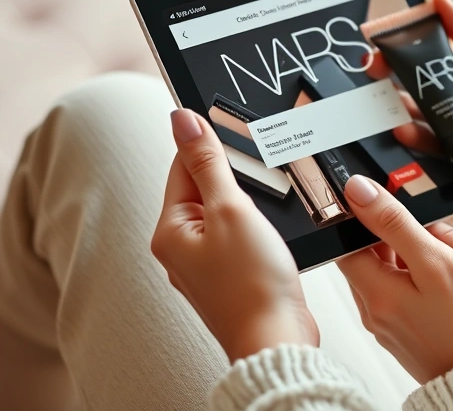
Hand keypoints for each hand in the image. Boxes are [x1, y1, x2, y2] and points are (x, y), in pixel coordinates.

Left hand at [152, 109, 318, 360]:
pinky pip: (239, 235)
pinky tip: (273, 233)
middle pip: (204, 188)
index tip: (236, 127)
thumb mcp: (231, 209)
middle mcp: (181, 248)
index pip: (183, 166)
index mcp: (170, 230)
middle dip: (235, 177)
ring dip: (249, 203)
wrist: (277, 338)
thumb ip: (209, 163)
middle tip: (262, 179)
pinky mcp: (231, 275)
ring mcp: (205, 264)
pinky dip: (257, 226)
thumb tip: (183, 119)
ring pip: (225, 212)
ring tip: (268, 214)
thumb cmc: (252, 284)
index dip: (211, 144)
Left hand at [337, 175, 452, 382]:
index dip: (369, 199)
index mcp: (421, 279)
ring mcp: (381, 323)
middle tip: (385, 214)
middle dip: (366, 229)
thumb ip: (447, 234)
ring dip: (373, 253)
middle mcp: (390, 303)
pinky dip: (381, 276)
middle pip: (355, 252)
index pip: (381, 227)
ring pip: (359, 273)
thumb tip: (421, 216)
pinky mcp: (382, 336)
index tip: (360, 185)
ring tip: (406, 244)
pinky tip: (412, 272)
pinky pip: (370, 294)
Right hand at [365, 0, 452, 263]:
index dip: (400, 60)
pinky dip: (400, 180)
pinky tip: (390, 167)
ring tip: (389, 126)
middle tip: (364, 86)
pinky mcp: (452, 203)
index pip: (431, 74)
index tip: (374, 48)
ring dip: (394, 136)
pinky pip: (417, 190)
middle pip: (413, 110)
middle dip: (386, 97)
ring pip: (410, 149)